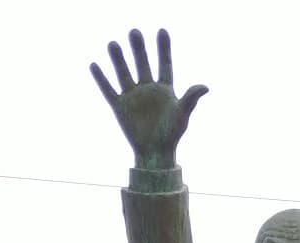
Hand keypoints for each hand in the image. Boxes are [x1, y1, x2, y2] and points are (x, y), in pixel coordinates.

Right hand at [90, 28, 207, 168]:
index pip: (164, 64)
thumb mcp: (182, 115)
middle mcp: (147, 89)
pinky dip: (101, 79)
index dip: (164, 48)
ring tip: (113, 44)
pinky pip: (108, 90)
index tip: (162, 31)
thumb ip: (191, 99)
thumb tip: (205, 87)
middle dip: (138, 49)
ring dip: (118, 59)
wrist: (155, 154)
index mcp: (164, 89)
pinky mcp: (120, 107)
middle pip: (142, 63)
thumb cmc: (171, 135)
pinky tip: (94, 65)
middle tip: (135, 32)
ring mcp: (133, 97)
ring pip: (124, 73)